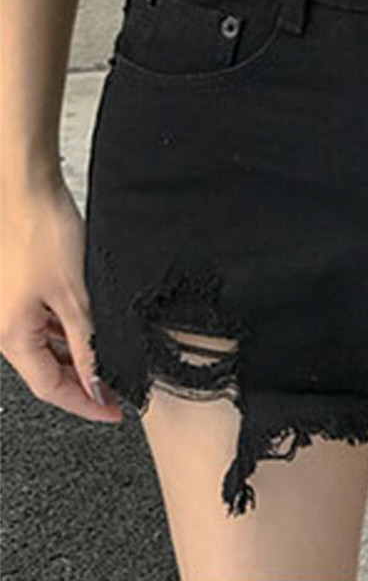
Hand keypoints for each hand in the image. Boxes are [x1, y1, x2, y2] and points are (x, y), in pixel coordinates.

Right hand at [0, 178, 120, 422]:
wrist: (27, 191)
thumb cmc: (43, 236)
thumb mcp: (76, 297)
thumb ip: (86, 344)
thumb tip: (97, 382)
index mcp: (11, 336)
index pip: (52, 388)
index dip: (86, 403)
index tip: (115, 412)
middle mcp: (5, 327)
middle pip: (48, 370)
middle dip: (84, 382)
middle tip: (120, 389)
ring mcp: (12, 309)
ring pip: (48, 347)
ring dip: (78, 357)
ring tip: (114, 359)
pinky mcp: (22, 292)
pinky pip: (46, 325)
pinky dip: (70, 333)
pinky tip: (93, 329)